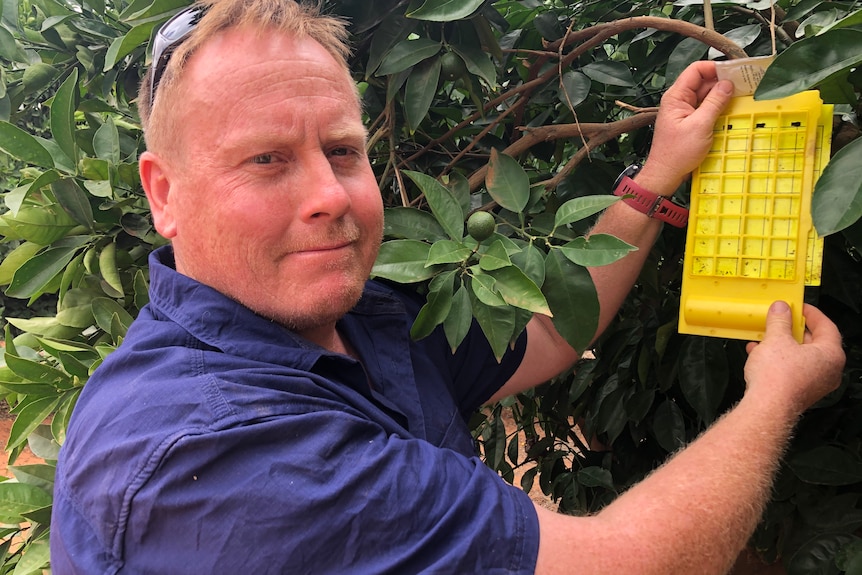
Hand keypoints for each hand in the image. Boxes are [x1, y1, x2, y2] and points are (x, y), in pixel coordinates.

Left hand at [637, 61, 734, 195]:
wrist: (666, 174)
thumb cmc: (678, 152)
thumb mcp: (700, 125)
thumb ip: (715, 102)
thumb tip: (728, 83)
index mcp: (676, 96)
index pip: (696, 70)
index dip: (715, 67)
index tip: (735, 71)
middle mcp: (679, 100)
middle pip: (703, 81)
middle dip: (722, 81)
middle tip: (745, 84)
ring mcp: (684, 111)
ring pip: (706, 95)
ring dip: (722, 95)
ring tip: (743, 95)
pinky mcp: (690, 121)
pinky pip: (706, 108)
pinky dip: (718, 107)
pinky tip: (732, 109)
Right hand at [744, 301, 844, 417]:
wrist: (767, 408)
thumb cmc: (778, 378)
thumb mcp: (776, 339)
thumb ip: (780, 321)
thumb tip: (781, 310)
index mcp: (831, 355)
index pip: (827, 327)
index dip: (811, 314)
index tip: (800, 308)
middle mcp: (828, 371)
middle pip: (814, 342)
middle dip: (794, 330)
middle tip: (781, 320)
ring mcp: (815, 384)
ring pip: (801, 357)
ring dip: (783, 345)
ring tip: (766, 337)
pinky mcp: (800, 392)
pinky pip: (792, 370)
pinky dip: (778, 360)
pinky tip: (759, 354)